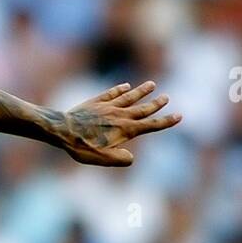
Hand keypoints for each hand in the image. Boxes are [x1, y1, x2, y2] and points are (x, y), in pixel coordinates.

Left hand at [50, 81, 180, 165]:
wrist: (62, 130)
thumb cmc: (82, 147)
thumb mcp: (102, 159)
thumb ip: (120, 159)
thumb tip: (131, 157)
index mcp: (125, 130)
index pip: (151, 125)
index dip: (166, 121)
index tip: (179, 115)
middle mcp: (120, 115)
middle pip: (143, 108)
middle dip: (156, 104)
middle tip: (167, 97)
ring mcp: (108, 107)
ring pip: (130, 97)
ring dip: (141, 91)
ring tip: (152, 84)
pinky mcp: (95, 102)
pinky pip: (111, 93)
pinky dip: (120, 89)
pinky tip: (125, 86)